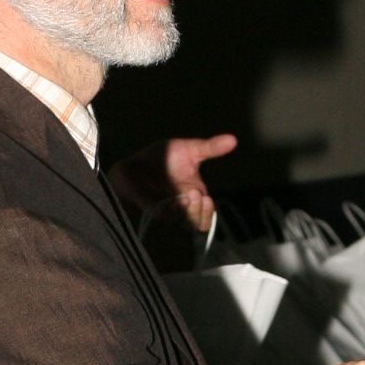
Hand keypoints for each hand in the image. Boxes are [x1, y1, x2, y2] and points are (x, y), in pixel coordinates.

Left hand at [111, 131, 238, 232]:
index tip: (205, 198)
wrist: (132, 164)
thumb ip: (210, 148)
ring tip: (179, 199)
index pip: (206, 215)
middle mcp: (181, 208)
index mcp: (194, 196)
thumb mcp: (188, 149)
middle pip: (194, 224)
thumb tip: (233, 139)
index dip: (206, 212)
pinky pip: (155, 217)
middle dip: (195, 211)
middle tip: (192, 194)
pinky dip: (158, 212)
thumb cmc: (163, 157)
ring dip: (180, 214)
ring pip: (177, 225)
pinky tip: (158, 205)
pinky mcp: (146, 212)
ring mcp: (164, 213)